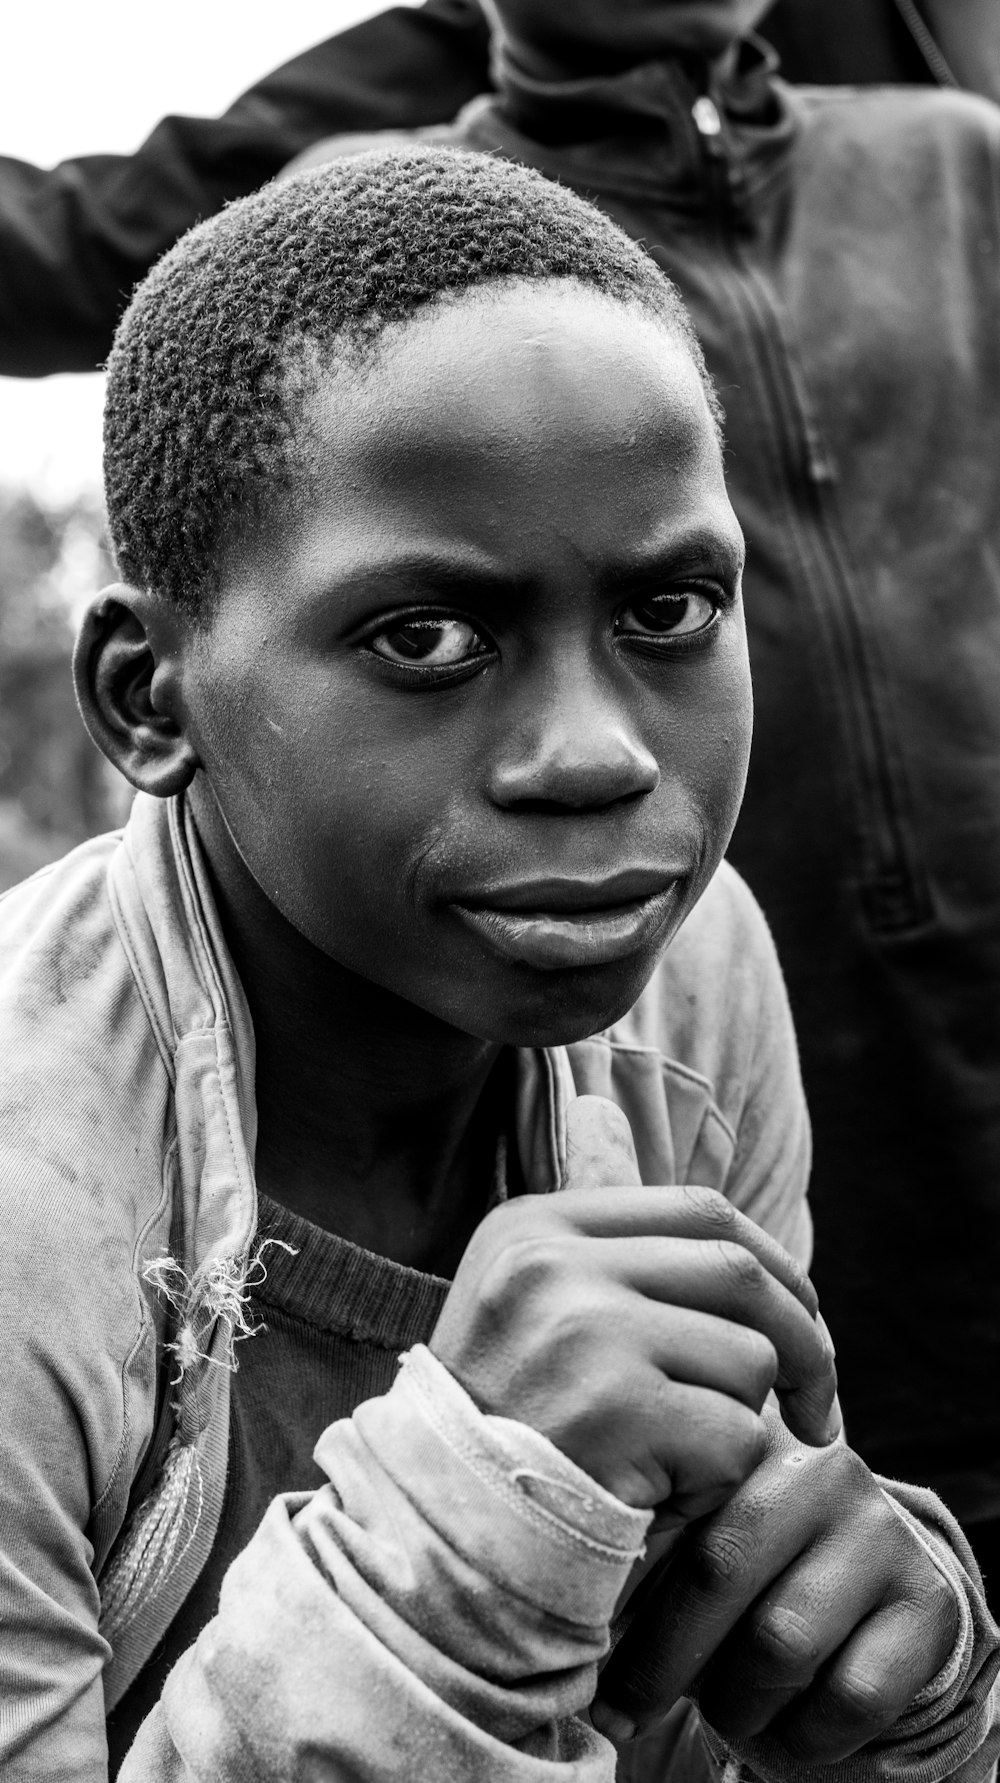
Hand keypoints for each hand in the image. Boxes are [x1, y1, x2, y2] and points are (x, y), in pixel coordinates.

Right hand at [431, 1096, 838, 1518]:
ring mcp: (585, 1334)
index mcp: (537, 1224)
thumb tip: (605, 1111)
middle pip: (742, 1272)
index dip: (774, 1265)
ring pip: (749, 1359)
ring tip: (674, 1458)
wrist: (440, 1531)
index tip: (799, 1320)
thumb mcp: (519, 1293)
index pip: (701, 1209)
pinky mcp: (617, 1414)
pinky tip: (658, 1495)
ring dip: (740, 1423)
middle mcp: (556, 1264)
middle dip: (806, 1341)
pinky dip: (719, 1483)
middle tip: (817, 1406)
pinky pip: (737, 1437)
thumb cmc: (502, 1419)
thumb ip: (588, 1228)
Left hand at [594, 1411, 958, 1760]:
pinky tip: (786, 1726)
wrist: (874, 1589)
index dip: (626, 1602)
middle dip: (662, 1662)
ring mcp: (882, 1531)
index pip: (673, 1511)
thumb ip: (647, 1549)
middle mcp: (825, 1470)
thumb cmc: (753, 1569)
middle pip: (718, 1572)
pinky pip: (851, 1693)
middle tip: (624, 1712)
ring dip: (735, 1701)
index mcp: (751, 1441)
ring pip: (781, 1642)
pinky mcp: (927, 1602)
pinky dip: (805, 1733)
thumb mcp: (701, 1538)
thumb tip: (560, 1609)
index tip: (589, 1671)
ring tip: (721, 1708)